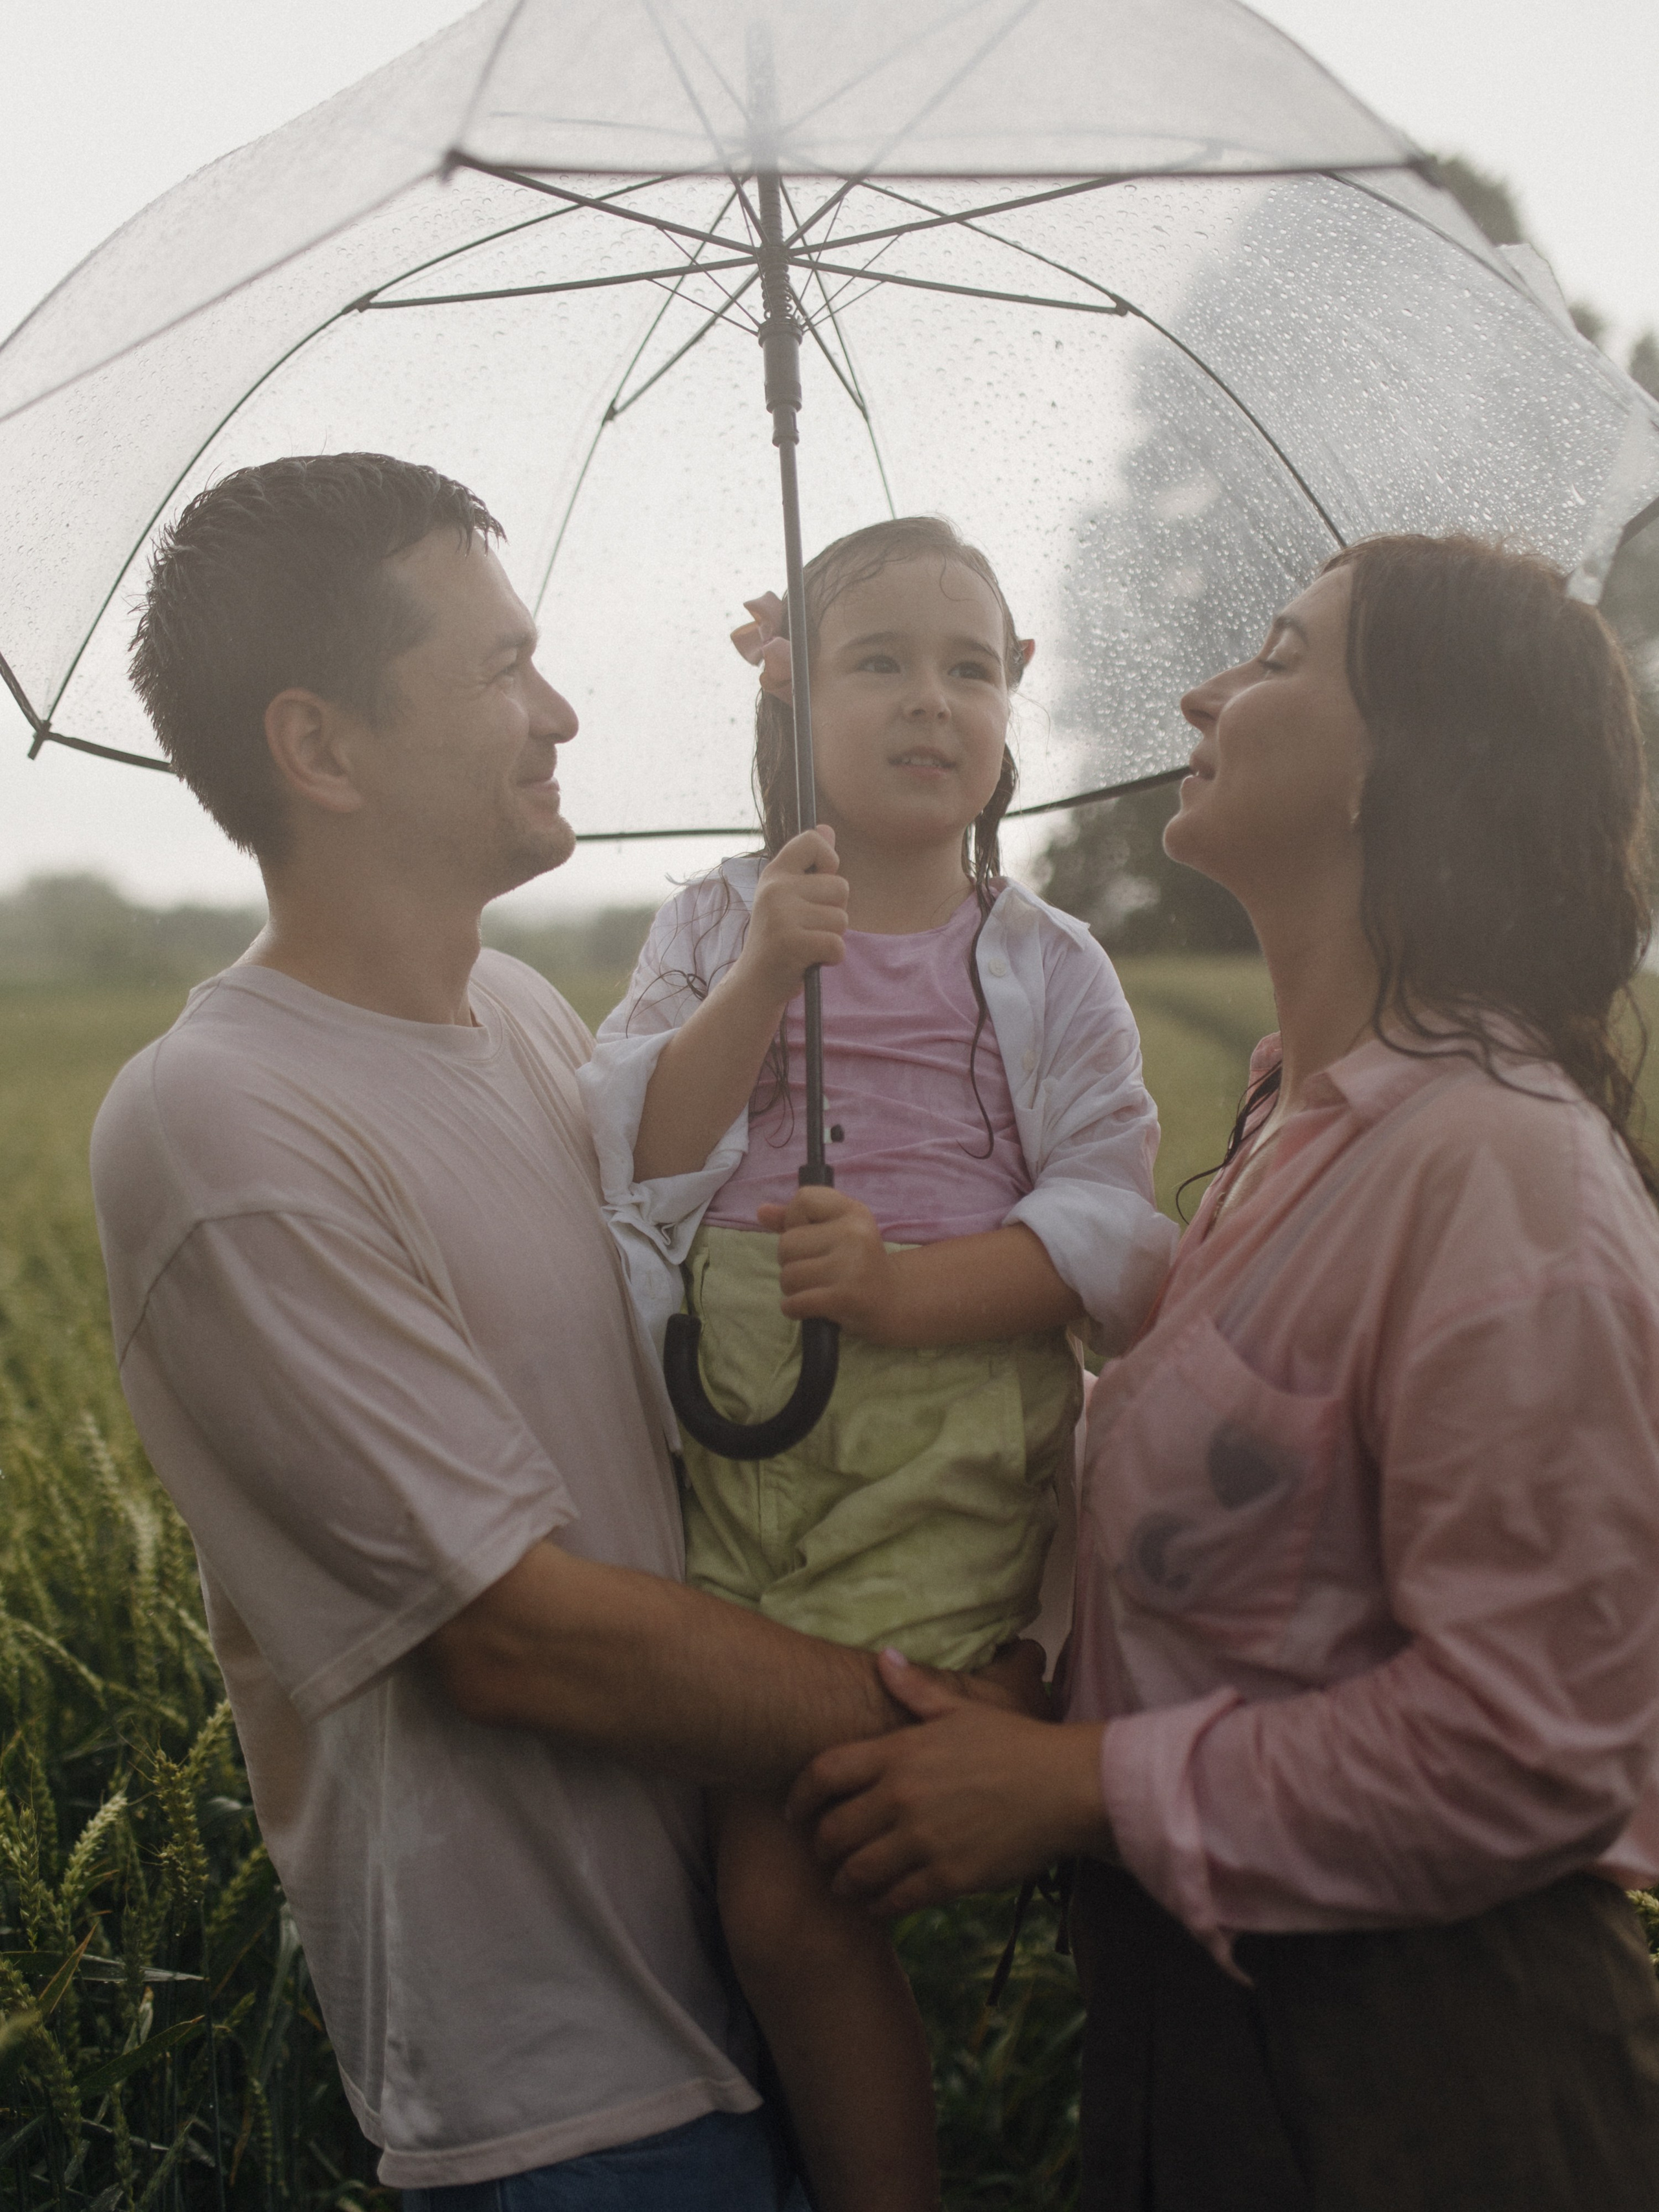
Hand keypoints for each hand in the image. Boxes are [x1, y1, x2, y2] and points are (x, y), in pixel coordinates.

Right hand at [735, 830, 847, 1007]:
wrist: (754, 984)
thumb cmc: (778, 940)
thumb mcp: (788, 897)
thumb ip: (809, 866)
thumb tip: (827, 828)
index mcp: (775, 874)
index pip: (812, 840)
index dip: (830, 859)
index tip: (821, 882)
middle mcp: (776, 889)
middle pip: (841, 887)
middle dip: (835, 912)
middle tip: (809, 928)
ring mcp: (781, 915)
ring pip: (842, 919)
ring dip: (832, 937)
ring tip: (806, 945)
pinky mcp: (790, 942)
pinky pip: (837, 945)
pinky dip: (831, 958)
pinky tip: (810, 961)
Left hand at [755, 1184, 899, 1340]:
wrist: (893, 1303)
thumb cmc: (857, 1264)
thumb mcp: (834, 1233)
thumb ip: (797, 1221)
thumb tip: (761, 1211)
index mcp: (853, 1212)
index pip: (803, 1199)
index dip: (794, 1220)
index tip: (810, 1237)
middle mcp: (853, 1234)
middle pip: (786, 1243)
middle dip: (791, 1262)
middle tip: (816, 1271)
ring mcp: (850, 1266)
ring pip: (788, 1275)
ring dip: (793, 1289)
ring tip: (816, 1289)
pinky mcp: (844, 1297)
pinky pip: (794, 1302)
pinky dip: (794, 1309)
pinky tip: (812, 1307)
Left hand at [786, 1651, 1110, 1914]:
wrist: (1065, 1787)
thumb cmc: (1014, 1743)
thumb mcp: (961, 1710)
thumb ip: (914, 1690)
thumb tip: (882, 1658)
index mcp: (899, 1752)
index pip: (824, 1773)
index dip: (799, 1796)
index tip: (794, 1810)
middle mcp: (902, 1797)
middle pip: (832, 1830)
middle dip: (821, 1845)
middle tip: (823, 1852)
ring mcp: (922, 1841)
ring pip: (856, 1872)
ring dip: (843, 1881)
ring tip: (845, 1883)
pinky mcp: (947, 1878)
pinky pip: (893, 1901)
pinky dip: (878, 1905)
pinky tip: (879, 1902)